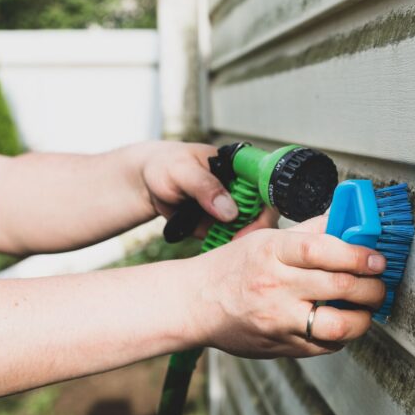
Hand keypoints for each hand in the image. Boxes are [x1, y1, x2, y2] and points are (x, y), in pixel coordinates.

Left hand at [137, 141, 277, 237]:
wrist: (148, 182)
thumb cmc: (165, 165)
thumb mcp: (181, 170)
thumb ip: (204, 186)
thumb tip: (230, 210)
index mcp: (239, 167)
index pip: (266, 185)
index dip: (266, 204)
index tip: (254, 223)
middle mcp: (243, 188)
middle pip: (265, 211)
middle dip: (254, 230)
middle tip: (236, 241)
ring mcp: (235, 208)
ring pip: (251, 229)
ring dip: (240, 241)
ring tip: (222, 245)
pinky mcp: (224, 225)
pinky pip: (233, 239)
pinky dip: (227, 247)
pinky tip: (216, 248)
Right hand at [187, 215, 386, 357]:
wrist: (195, 304)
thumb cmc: (233, 268)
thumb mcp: (266, 238)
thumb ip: (310, 231)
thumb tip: (347, 218)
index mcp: (273, 251)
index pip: (322, 249)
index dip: (357, 255)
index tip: (376, 259)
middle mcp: (275, 285)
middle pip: (338, 287)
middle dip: (372, 288)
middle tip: (379, 284)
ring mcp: (277, 319)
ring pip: (337, 326)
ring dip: (363, 319)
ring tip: (366, 309)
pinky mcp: (280, 345)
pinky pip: (324, 346)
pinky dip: (341, 336)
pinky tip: (342, 323)